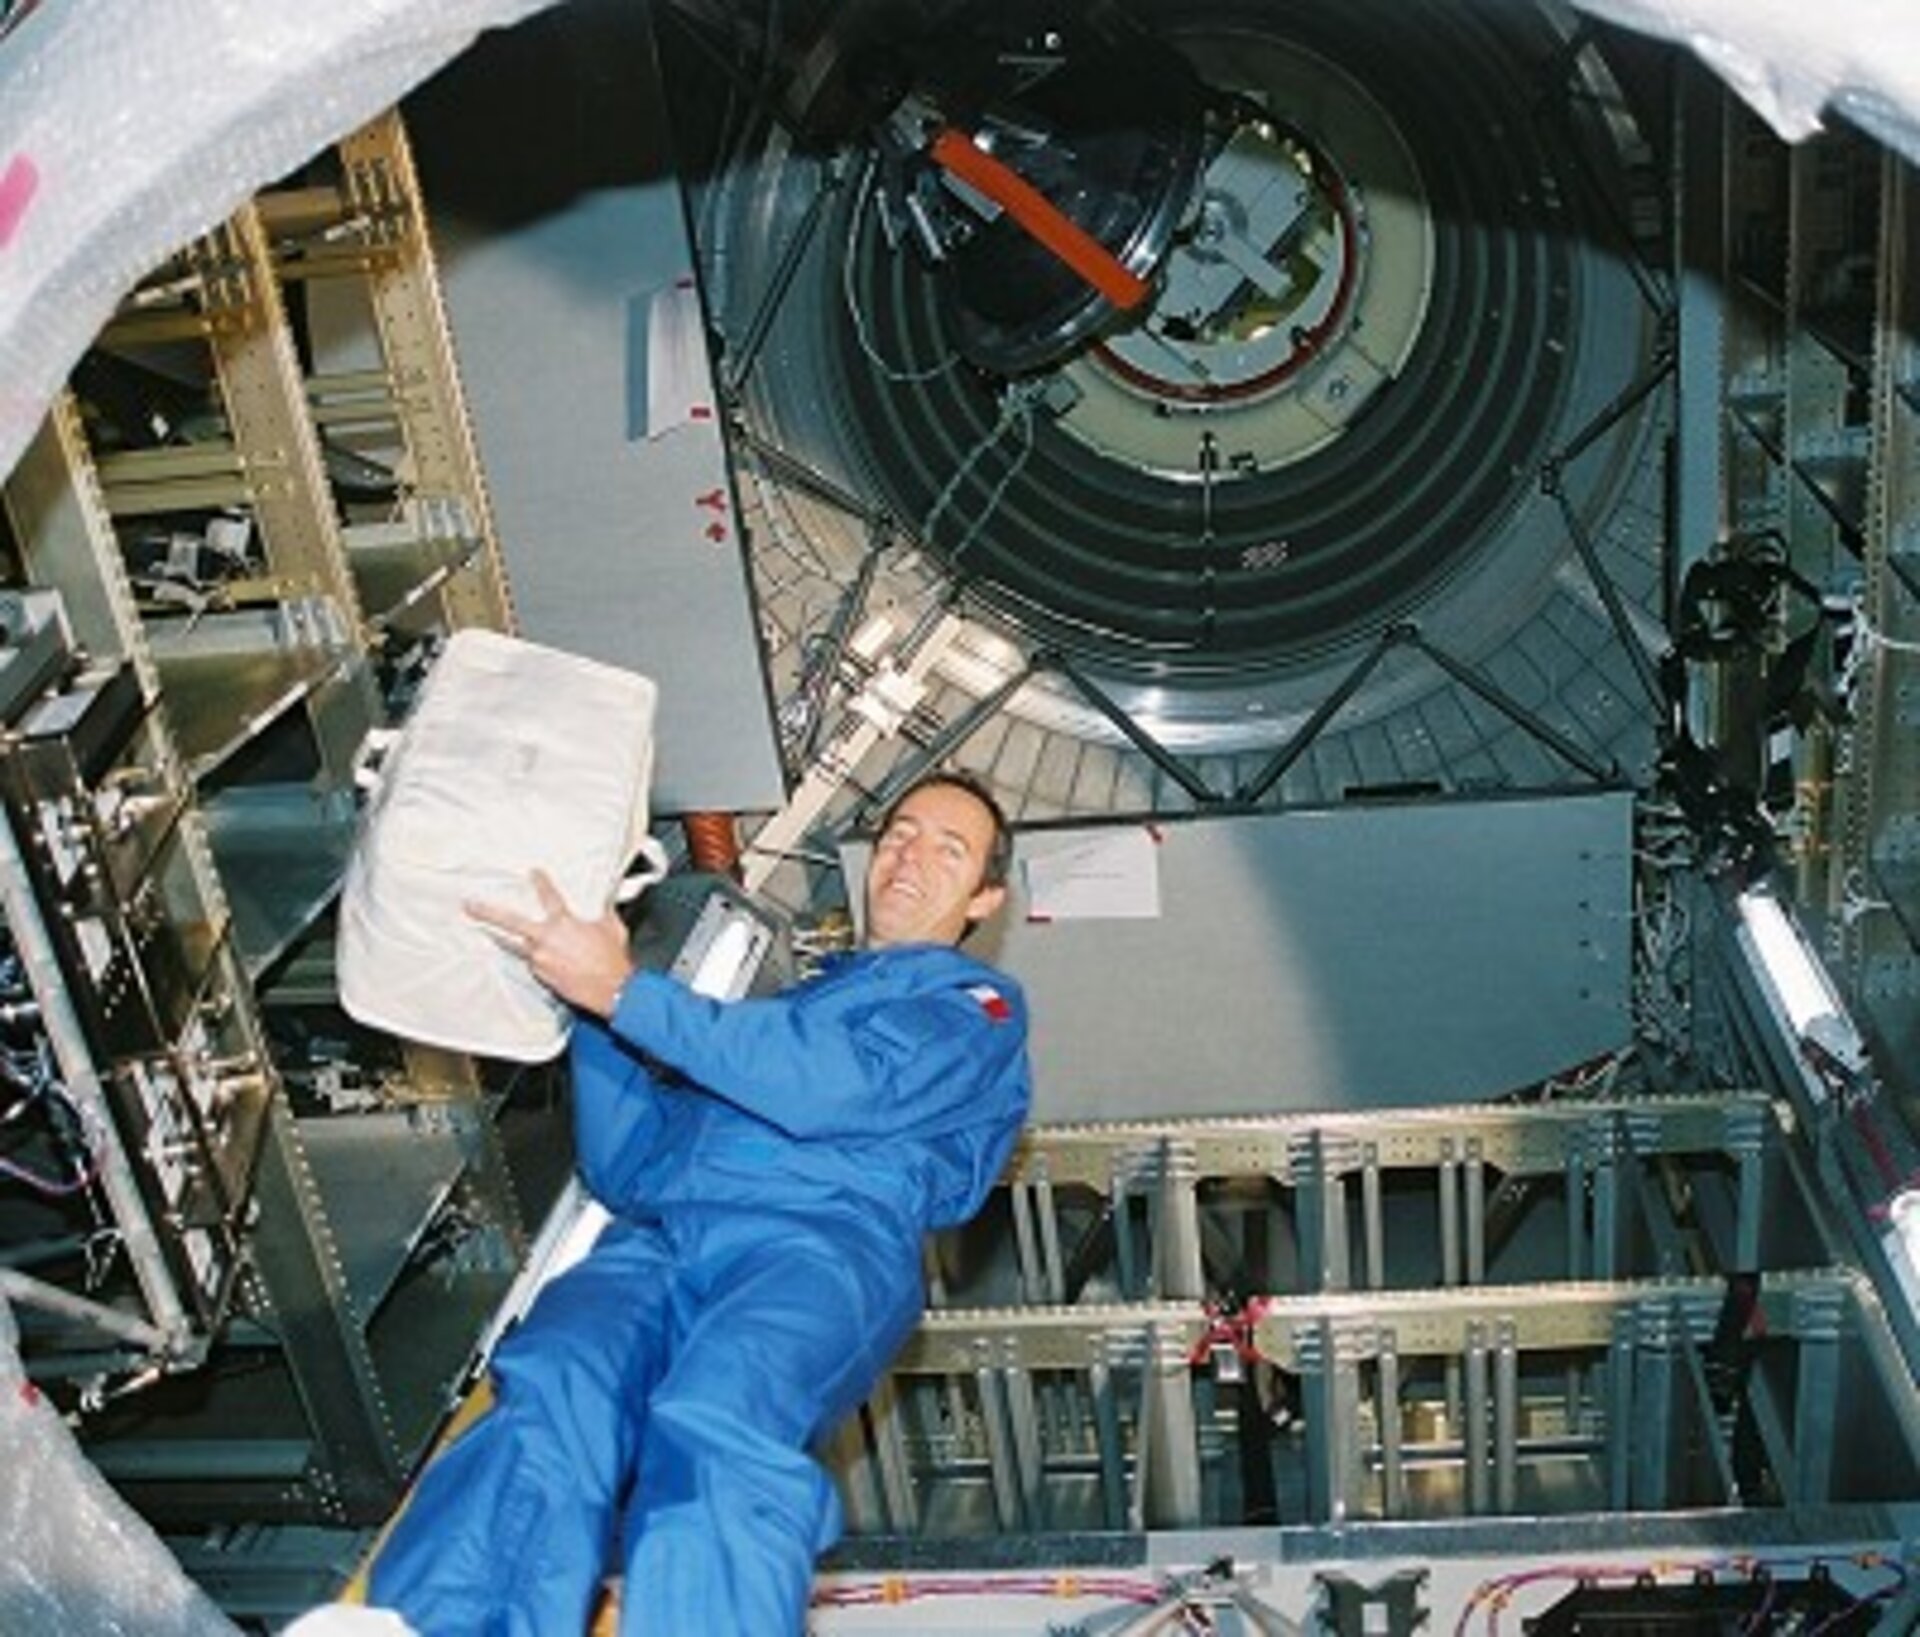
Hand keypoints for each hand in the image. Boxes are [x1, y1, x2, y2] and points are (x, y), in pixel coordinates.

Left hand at [466, 869, 634, 1019]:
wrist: (614, 989)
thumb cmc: (614, 960)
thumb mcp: (612, 928)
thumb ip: (603, 914)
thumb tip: (605, 906)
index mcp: (563, 923)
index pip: (548, 896)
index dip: (540, 882)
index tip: (533, 872)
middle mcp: (546, 940)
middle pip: (509, 923)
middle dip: (487, 913)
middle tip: (470, 905)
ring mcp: (541, 960)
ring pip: (518, 947)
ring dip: (504, 941)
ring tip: (488, 934)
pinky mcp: (542, 976)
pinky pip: (534, 964)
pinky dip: (537, 959)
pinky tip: (547, 961)